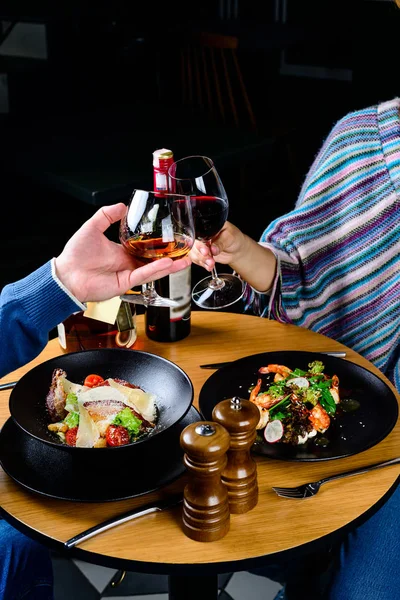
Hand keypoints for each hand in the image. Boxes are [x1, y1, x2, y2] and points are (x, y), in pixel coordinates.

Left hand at [55, 203, 190, 302]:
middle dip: (172, 258)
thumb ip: (106, 215)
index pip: (146, 248)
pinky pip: (144, 275)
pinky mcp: (125, 282)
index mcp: (122, 251)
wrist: (66, 274)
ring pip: (154, 269)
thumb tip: (122, 206)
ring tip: (186, 259)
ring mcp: (128, 274)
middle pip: (155, 261)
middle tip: (187, 252)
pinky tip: (167, 263)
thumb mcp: (92, 227)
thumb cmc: (75, 255)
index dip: (160, 245)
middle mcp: (127, 263)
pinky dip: (156, 269)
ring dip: (170, 266)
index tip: (172, 238)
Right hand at [189, 222, 246, 270]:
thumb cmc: (234, 238)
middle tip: (209, 257)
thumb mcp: (230, 237)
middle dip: (200, 253)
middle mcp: (201, 236)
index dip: (199, 243)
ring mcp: (201, 245)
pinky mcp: (201, 254)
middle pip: (193, 244)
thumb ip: (221, 243)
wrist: (237, 250)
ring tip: (211, 263)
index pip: (198, 233)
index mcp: (207, 227)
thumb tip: (213, 249)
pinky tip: (209, 266)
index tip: (205, 250)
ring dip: (202, 260)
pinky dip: (203, 264)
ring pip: (194, 253)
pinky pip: (197, 260)